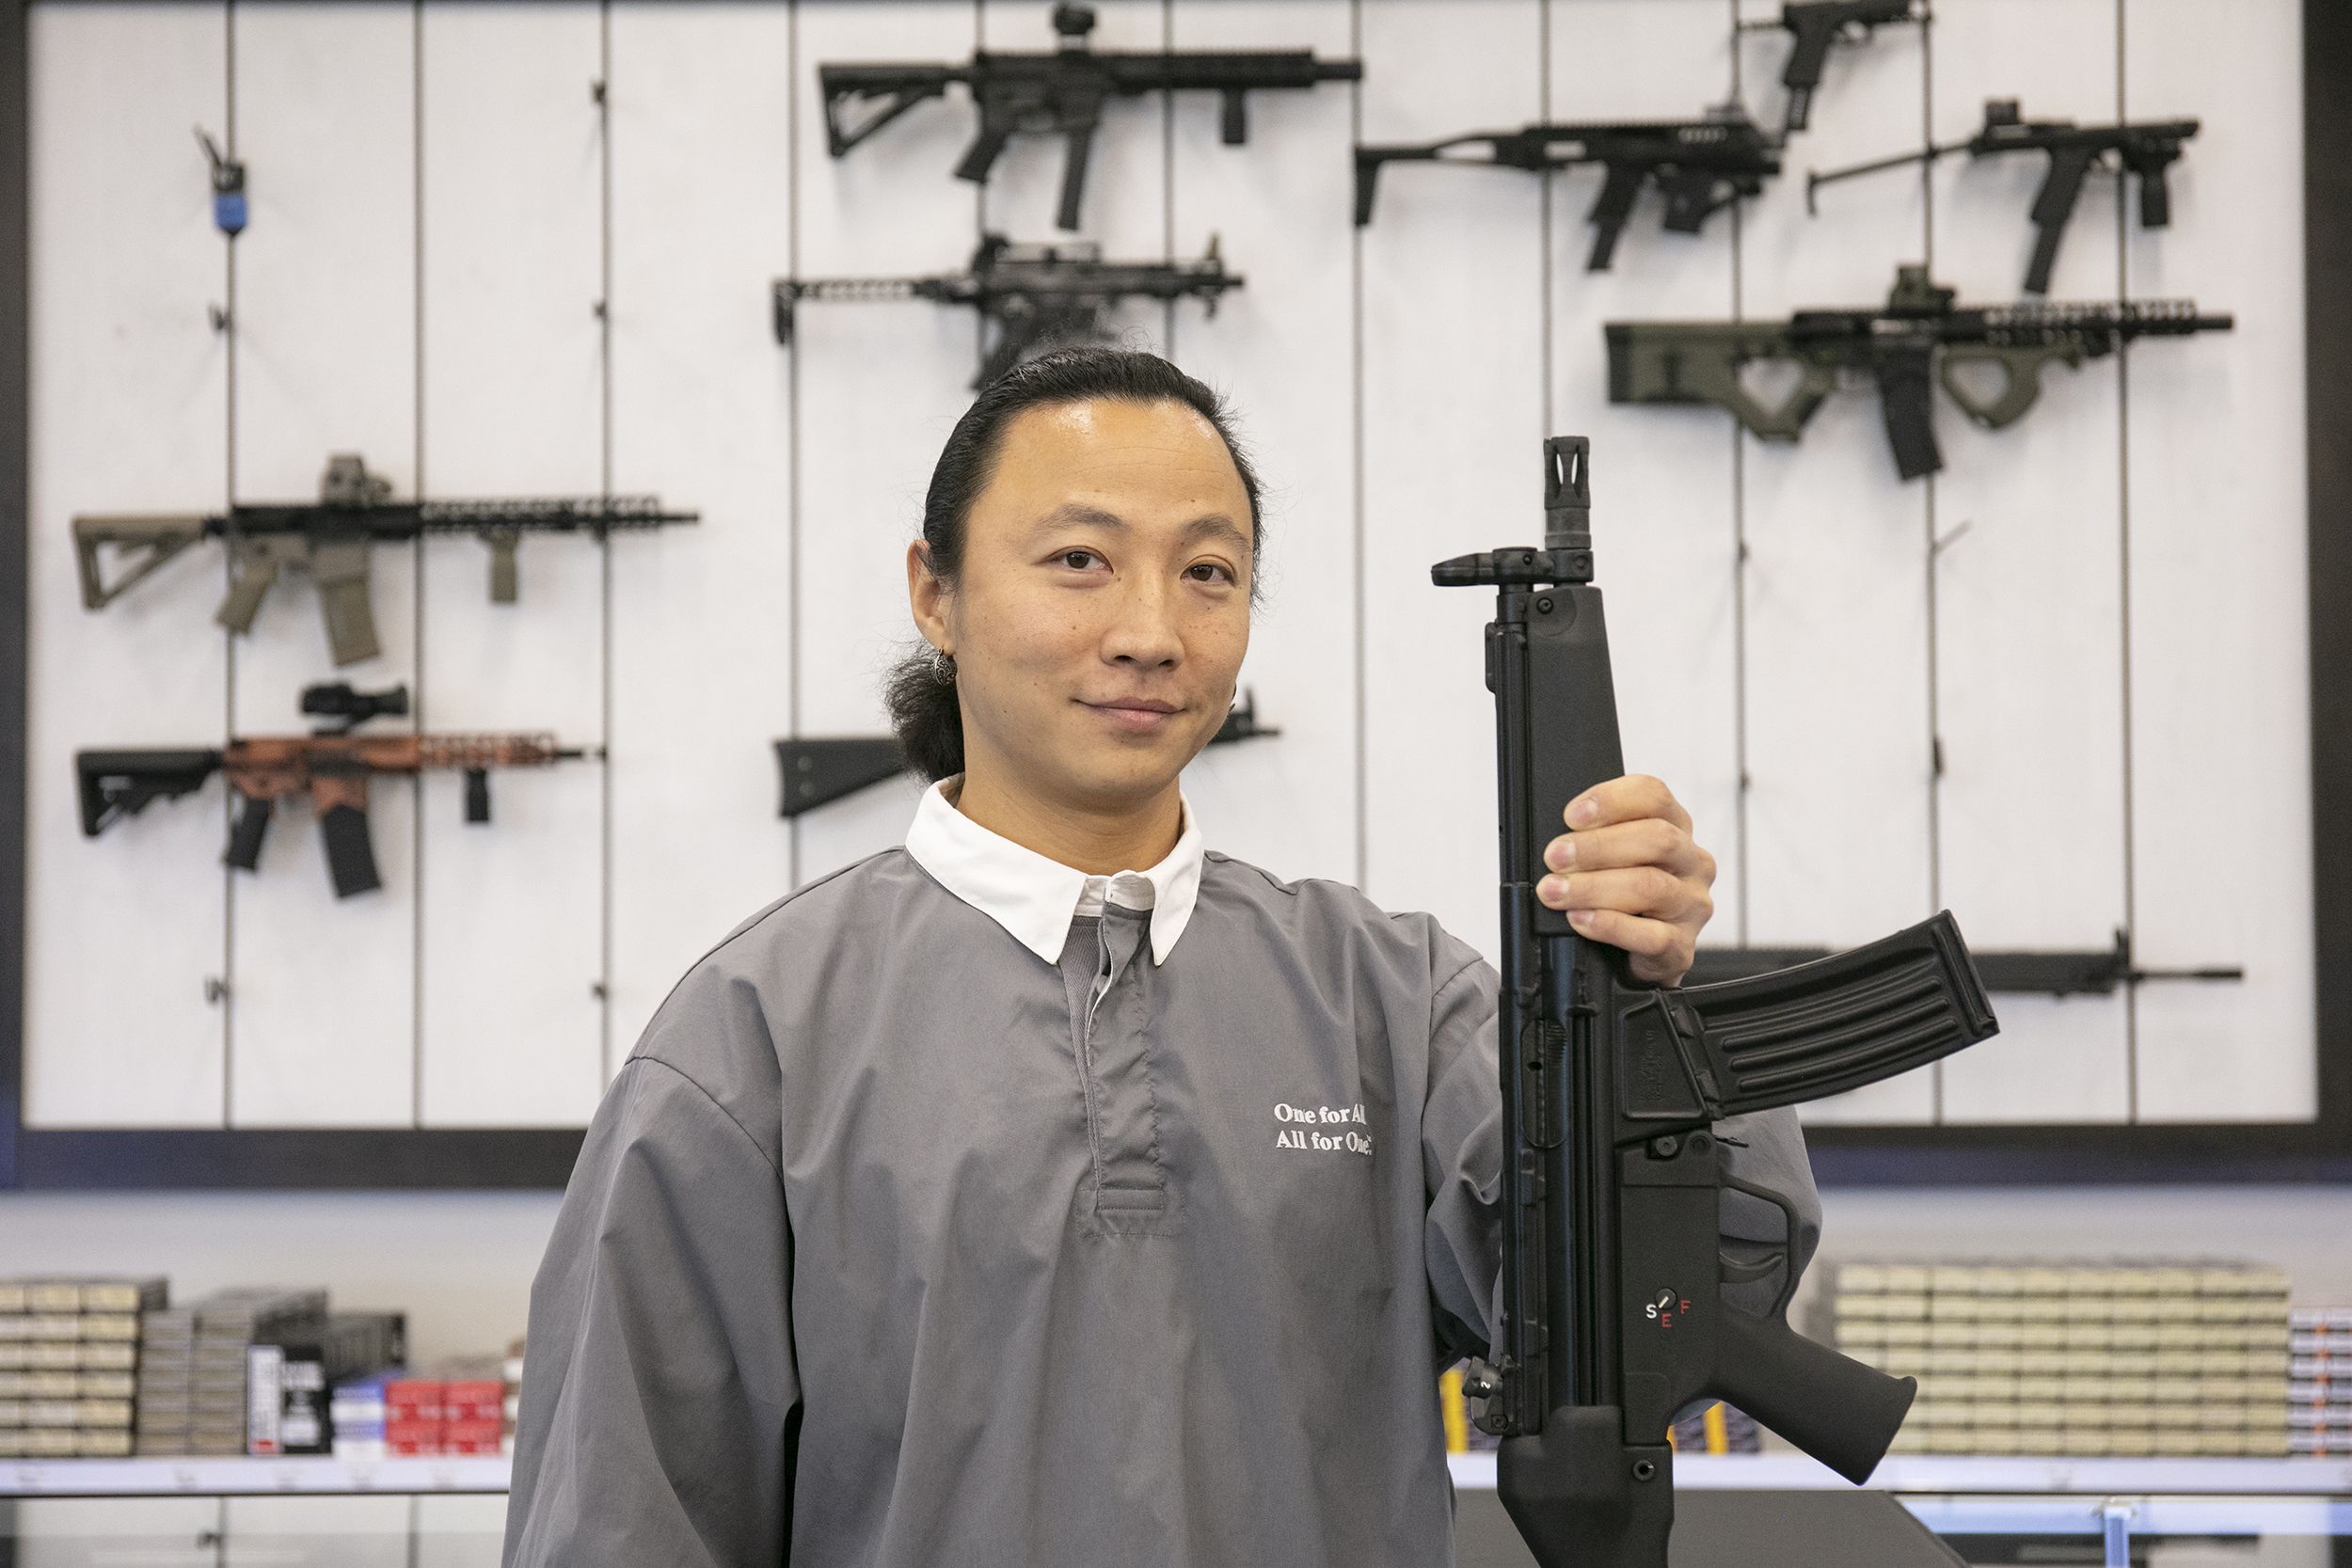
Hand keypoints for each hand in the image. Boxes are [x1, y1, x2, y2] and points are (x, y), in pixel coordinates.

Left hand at [1534, 774, 1716, 985]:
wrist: (1631, 959)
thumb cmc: (1620, 899)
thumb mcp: (1611, 858)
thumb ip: (1595, 837)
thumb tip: (1558, 839)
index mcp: (1675, 827)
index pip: (1654, 796)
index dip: (1611, 800)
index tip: (1571, 815)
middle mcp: (1691, 862)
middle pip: (1656, 839)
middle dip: (1597, 846)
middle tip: (1555, 857)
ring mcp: (1691, 905)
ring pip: (1651, 886)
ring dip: (1594, 887)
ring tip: (1556, 892)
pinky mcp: (1681, 947)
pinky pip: (1651, 935)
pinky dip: (1609, 925)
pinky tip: (1580, 920)